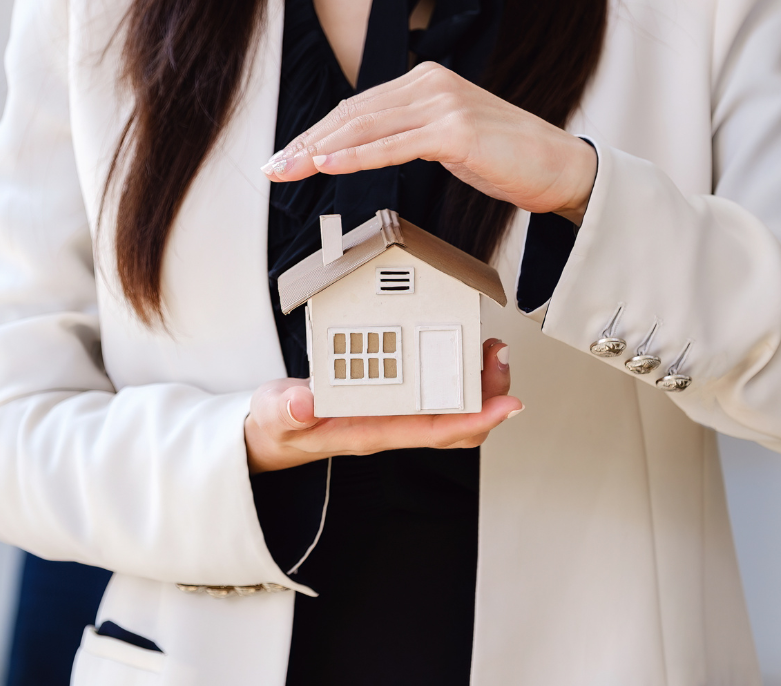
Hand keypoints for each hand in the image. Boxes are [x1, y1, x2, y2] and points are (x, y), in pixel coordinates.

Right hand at [245, 339, 522, 472]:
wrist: (274, 430)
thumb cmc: (281, 425)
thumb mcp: (275, 416)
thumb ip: (287, 411)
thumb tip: (304, 402)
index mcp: (371, 432)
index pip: (433, 431)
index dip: (474, 419)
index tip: (505, 405)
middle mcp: (392, 426)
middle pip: (458, 423)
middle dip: (489, 395)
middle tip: (500, 357)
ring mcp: (395, 412)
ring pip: (453, 407)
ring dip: (480, 383)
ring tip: (491, 350)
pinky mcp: (392, 396)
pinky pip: (436, 391)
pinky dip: (458, 371)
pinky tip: (463, 348)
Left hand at [261, 63, 596, 224]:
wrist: (559, 167)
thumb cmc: (509, 158)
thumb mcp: (448, 139)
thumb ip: (409, 135)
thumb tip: (362, 150)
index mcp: (426, 82)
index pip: (358, 107)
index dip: (317, 132)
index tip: (288, 154)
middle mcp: (431, 84)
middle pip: (353, 114)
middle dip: (307, 142)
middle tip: (275, 165)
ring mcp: (444, 104)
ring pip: (367, 127)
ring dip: (322, 150)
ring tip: (291, 167)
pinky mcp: (455, 131)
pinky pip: (395, 146)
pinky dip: (357, 156)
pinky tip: (331, 165)